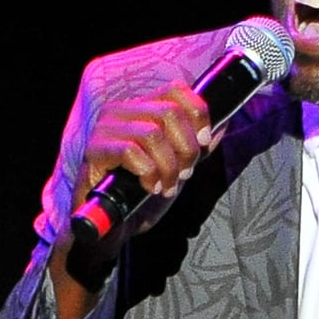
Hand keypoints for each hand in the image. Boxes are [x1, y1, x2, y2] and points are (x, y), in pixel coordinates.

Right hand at [49, 79, 220, 314]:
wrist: (114, 228)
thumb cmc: (143, 196)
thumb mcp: (179, 167)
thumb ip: (198, 145)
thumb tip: (224, 123)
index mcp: (141, 110)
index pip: (175, 89)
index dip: (197, 113)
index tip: (204, 142)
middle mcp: (120, 112)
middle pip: (169, 112)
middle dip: (187, 147)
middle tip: (185, 173)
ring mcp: (104, 131)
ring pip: (152, 133)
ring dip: (168, 166)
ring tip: (167, 185)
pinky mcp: (94, 152)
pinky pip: (130, 152)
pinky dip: (148, 173)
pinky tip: (149, 188)